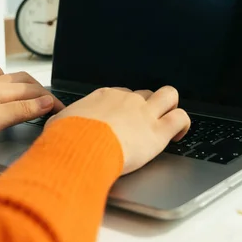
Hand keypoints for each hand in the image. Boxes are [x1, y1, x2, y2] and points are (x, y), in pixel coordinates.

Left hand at [0, 66, 63, 145]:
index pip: (34, 91)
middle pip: (21, 79)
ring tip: (22, 89)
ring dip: (15, 80)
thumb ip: (21, 110)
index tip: (62, 111)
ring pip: (0, 75)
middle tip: (48, 102)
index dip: (51, 100)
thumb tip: (46, 102)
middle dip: (38, 88)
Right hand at [45, 86, 189, 174]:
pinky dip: (183, 124)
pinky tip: (178, 134)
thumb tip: (58, 123)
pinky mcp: (157, 132)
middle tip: (145, 120)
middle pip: (146, 93)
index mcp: (105, 96)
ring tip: (168, 120)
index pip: (122, 94)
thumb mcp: (59, 123)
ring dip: (170, 105)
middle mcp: (127, 100)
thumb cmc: (67, 139)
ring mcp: (144, 113)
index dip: (125, 106)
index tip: (123, 118)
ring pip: (169, 95)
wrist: (79, 148)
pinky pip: (180, 118)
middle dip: (148, 104)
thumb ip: (64, 120)